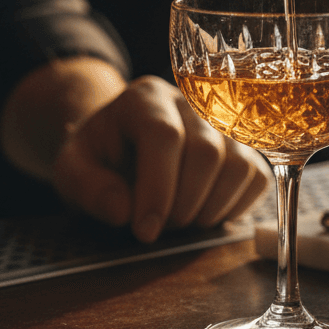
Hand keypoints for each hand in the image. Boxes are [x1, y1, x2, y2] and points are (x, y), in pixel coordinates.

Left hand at [0, 61, 270, 242]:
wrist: (121, 146)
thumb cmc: (98, 157)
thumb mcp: (71, 170)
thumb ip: (88, 188)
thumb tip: (124, 211)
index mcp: (144, 98)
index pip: (163, 135)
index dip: (158, 188)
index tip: (145, 230)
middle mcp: (190, 101)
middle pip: (206, 151)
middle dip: (183, 204)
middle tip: (160, 227)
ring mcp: (223, 122)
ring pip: (238, 164)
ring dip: (210, 208)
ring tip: (181, 219)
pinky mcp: (244, 145)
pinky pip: (256, 176)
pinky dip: (235, 206)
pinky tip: (205, 212)